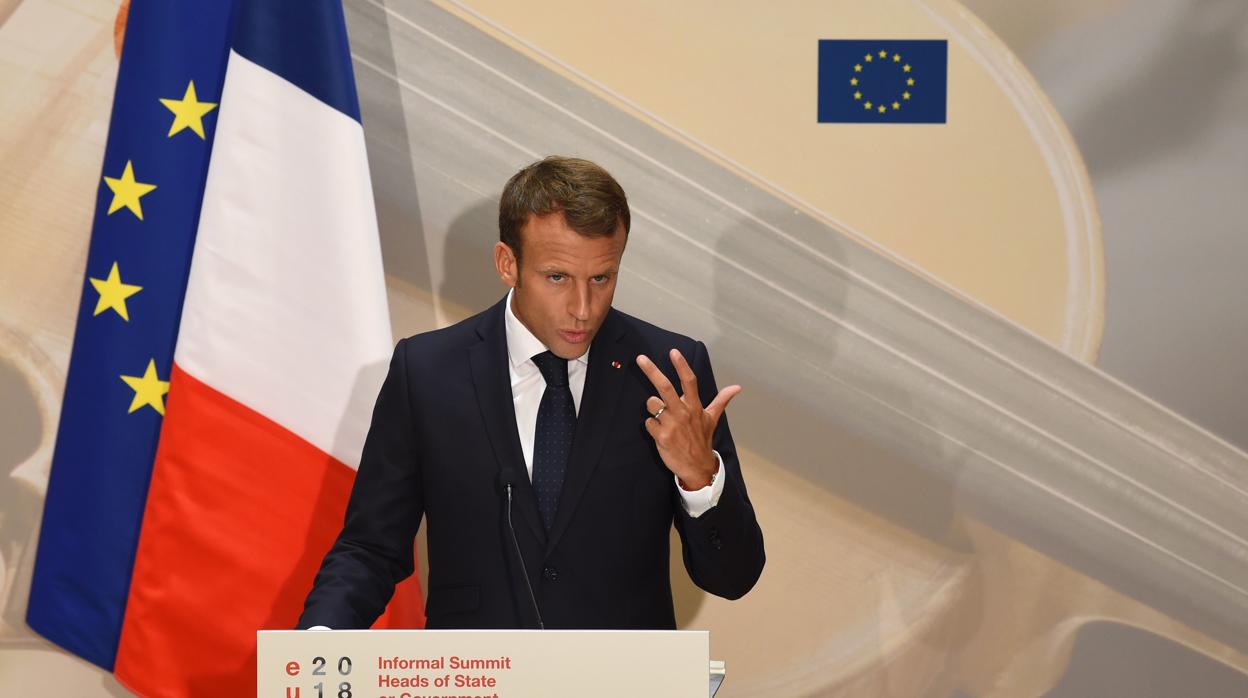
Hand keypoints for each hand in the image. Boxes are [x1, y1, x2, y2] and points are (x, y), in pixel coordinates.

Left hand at [636, 348, 740, 489]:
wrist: (697, 467)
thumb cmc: (702, 439)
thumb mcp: (712, 419)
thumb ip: (722, 400)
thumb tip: (738, 387)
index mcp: (695, 407)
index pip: (689, 382)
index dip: (681, 366)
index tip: (673, 352)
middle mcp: (683, 413)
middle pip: (665, 388)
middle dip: (652, 371)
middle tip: (640, 358)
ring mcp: (672, 425)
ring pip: (652, 404)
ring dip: (653, 408)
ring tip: (662, 417)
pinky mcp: (662, 437)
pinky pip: (648, 422)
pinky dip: (651, 425)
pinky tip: (660, 433)